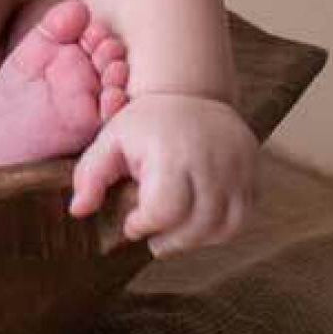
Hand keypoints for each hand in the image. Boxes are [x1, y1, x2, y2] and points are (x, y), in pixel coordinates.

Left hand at [68, 91, 257, 257]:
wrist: (192, 92)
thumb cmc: (146, 121)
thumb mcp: (111, 139)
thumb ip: (90, 175)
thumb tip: (78, 211)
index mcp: (171, 151)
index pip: (163, 211)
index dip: (144, 225)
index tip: (132, 223)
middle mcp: (210, 160)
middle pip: (196, 225)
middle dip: (169, 241)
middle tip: (152, 238)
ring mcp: (238, 167)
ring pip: (223, 228)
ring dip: (196, 241)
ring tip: (173, 235)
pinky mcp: (254, 173)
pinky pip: (242, 218)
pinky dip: (220, 231)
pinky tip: (196, 224)